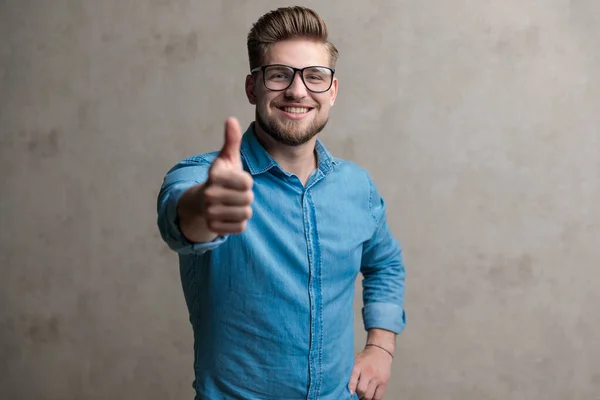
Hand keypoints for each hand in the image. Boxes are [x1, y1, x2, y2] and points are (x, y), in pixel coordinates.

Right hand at [202, 117, 253, 234]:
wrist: (202, 203)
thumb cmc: (221, 178)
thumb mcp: (227, 158)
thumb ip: (232, 140)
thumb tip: (231, 119)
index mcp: (214, 176)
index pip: (247, 182)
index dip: (247, 181)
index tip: (237, 180)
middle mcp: (209, 195)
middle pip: (248, 199)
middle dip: (246, 196)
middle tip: (235, 193)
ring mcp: (210, 213)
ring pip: (246, 213)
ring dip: (243, 209)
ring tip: (232, 204)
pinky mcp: (214, 228)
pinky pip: (240, 227)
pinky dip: (239, 222)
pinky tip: (229, 215)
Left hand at [348, 345, 392, 399]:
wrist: (380, 351)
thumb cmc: (366, 358)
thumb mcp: (355, 361)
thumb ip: (351, 372)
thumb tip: (345, 386)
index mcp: (358, 366)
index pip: (353, 379)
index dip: (351, 389)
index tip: (350, 394)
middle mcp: (368, 372)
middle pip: (362, 390)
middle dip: (358, 395)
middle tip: (356, 394)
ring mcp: (377, 378)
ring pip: (369, 395)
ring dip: (364, 398)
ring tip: (363, 396)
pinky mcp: (384, 382)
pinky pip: (378, 396)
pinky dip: (373, 399)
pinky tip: (370, 396)